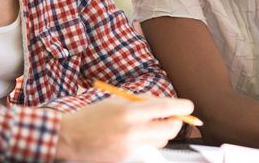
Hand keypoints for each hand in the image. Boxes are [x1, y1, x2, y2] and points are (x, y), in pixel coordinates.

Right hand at [55, 96, 193, 161]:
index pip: (168, 108)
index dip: (183, 107)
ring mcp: (130, 148)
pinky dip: (145, 144)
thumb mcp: (117, 101)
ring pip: (161, 142)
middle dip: (174, 122)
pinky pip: (146, 151)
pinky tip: (133, 139)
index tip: (188, 106)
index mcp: (131, 111)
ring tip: (146, 127)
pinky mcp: (126, 159)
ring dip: (160, 134)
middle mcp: (133, 131)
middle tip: (170, 118)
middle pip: (170, 128)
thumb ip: (142, 102)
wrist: (69, 138)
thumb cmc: (92, 117)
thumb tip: (165, 104)